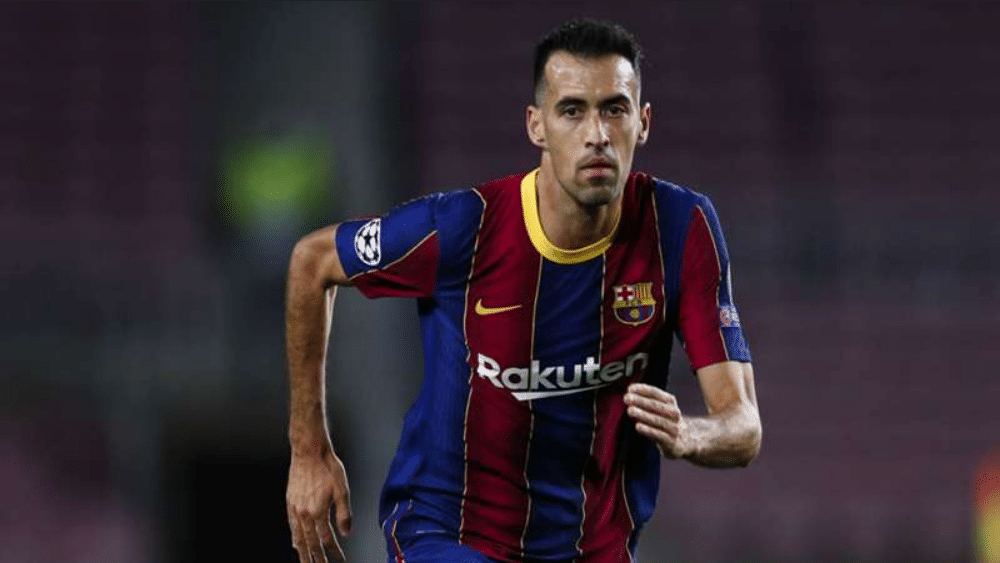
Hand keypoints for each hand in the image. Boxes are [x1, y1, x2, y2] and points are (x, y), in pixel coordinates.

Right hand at [286, 446, 352, 562]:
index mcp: (318, 511)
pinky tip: (296, 543)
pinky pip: (292, 526)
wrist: (308, 451)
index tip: (341, 559)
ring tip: (306, 562)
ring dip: (303, 553)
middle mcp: (304, 513)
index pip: (327, 539)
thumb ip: (344, 513)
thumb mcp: (342, 489)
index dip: (334, 551)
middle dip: (317, 558)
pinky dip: (295, 538)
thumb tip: (346, 532)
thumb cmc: (327, 467)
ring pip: (298, 537)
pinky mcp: (290, 502)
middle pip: (310, 543)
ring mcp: (295, 509)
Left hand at [624, 383, 692, 458]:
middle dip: (640, 401)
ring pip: (658, 420)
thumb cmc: (665, 421)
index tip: (629, 388)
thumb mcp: (660, 409)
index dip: (643, 390)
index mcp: (670, 402)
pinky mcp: (671, 442)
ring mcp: (674, 428)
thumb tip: (629, 392)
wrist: (684, 441)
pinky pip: (659, 435)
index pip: (656, 393)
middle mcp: (674, 413)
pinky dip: (648, 430)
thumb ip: (646, 400)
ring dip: (643, 414)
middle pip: (656, 405)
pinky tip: (637, 426)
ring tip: (630, 410)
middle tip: (626, 398)